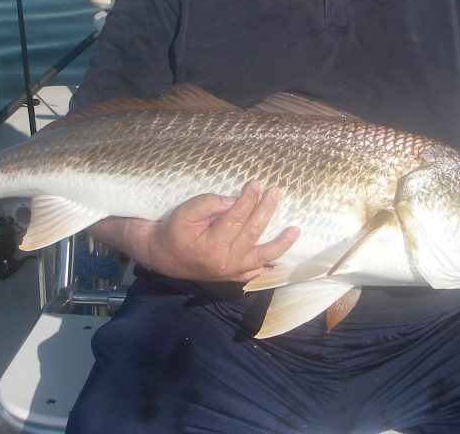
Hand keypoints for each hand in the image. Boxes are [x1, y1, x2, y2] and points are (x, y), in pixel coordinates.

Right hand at [142, 180, 299, 281]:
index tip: (256, 183)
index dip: (248, 198)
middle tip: (275, 192)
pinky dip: (270, 266)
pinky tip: (282, 257)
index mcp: (212, 244)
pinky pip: (256, 273)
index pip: (237, 217)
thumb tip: (235, 201)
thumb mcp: (186, 211)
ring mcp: (232, 272)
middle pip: (252, 231)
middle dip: (266, 209)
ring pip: (262, 256)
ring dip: (280, 242)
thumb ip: (211, 203)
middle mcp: (226, 261)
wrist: (163, 256)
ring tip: (295, 230)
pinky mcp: (234, 277)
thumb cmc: (174, 230)